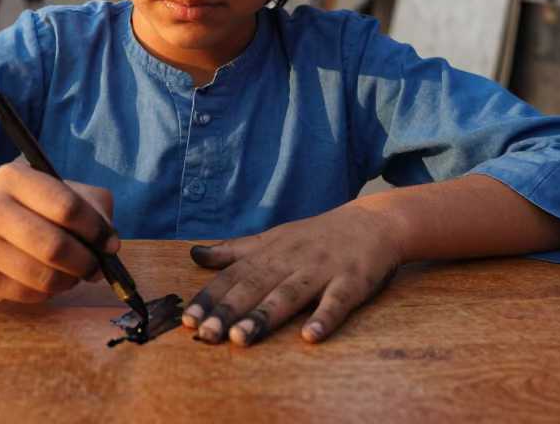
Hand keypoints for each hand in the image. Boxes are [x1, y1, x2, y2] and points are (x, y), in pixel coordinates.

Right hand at [0, 163, 119, 302]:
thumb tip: (109, 244)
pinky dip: (49, 292)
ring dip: (70, 280)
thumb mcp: (55, 188)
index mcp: (12, 177)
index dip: (96, 230)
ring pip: (43, 277)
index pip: (66, 207)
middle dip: (86, 262)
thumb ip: (90, 206)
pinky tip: (49, 279)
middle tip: (96, 266)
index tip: (111, 244)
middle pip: (54, 247)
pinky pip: (29, 295)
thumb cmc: (24, 205)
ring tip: (75, 274)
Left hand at [182, 204, 403, 345]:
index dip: (210, 297)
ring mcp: (321, 270)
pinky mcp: (351, 281)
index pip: (232, 276)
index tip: (187, 319)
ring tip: (241, 338)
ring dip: (264, 317)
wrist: (372, 222)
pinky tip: (311, 336)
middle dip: (228, 311)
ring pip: (288, 295)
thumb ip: (234, 250)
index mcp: (269, 253)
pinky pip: (337, 301)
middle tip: (206, 334)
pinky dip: (324, 317)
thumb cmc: (316, 236)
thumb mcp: (272, 238)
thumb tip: (195, 255)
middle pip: (254, 287)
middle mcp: (290, 260)